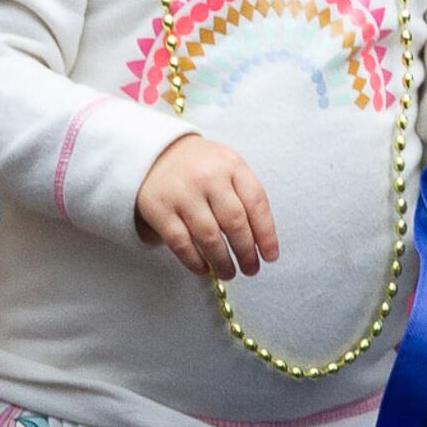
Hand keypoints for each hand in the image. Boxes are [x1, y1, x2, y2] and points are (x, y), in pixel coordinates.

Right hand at [137, 136, 278, 279]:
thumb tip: (260, 243)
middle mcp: (207, 176)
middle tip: (251, 269)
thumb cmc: (202, 168)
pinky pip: (181, 242)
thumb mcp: (228, 168)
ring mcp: (182, 193)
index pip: (256, 203)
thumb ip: (245, 196)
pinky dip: (194, 261)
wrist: (155, 154)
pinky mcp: (158, 209)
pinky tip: (204, 269)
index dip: (266, 234)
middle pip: (234, 222)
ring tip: (229, 273)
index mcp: (231, 165)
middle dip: (246, 252)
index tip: (270, 256)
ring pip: (208, 236)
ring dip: (222, 261)